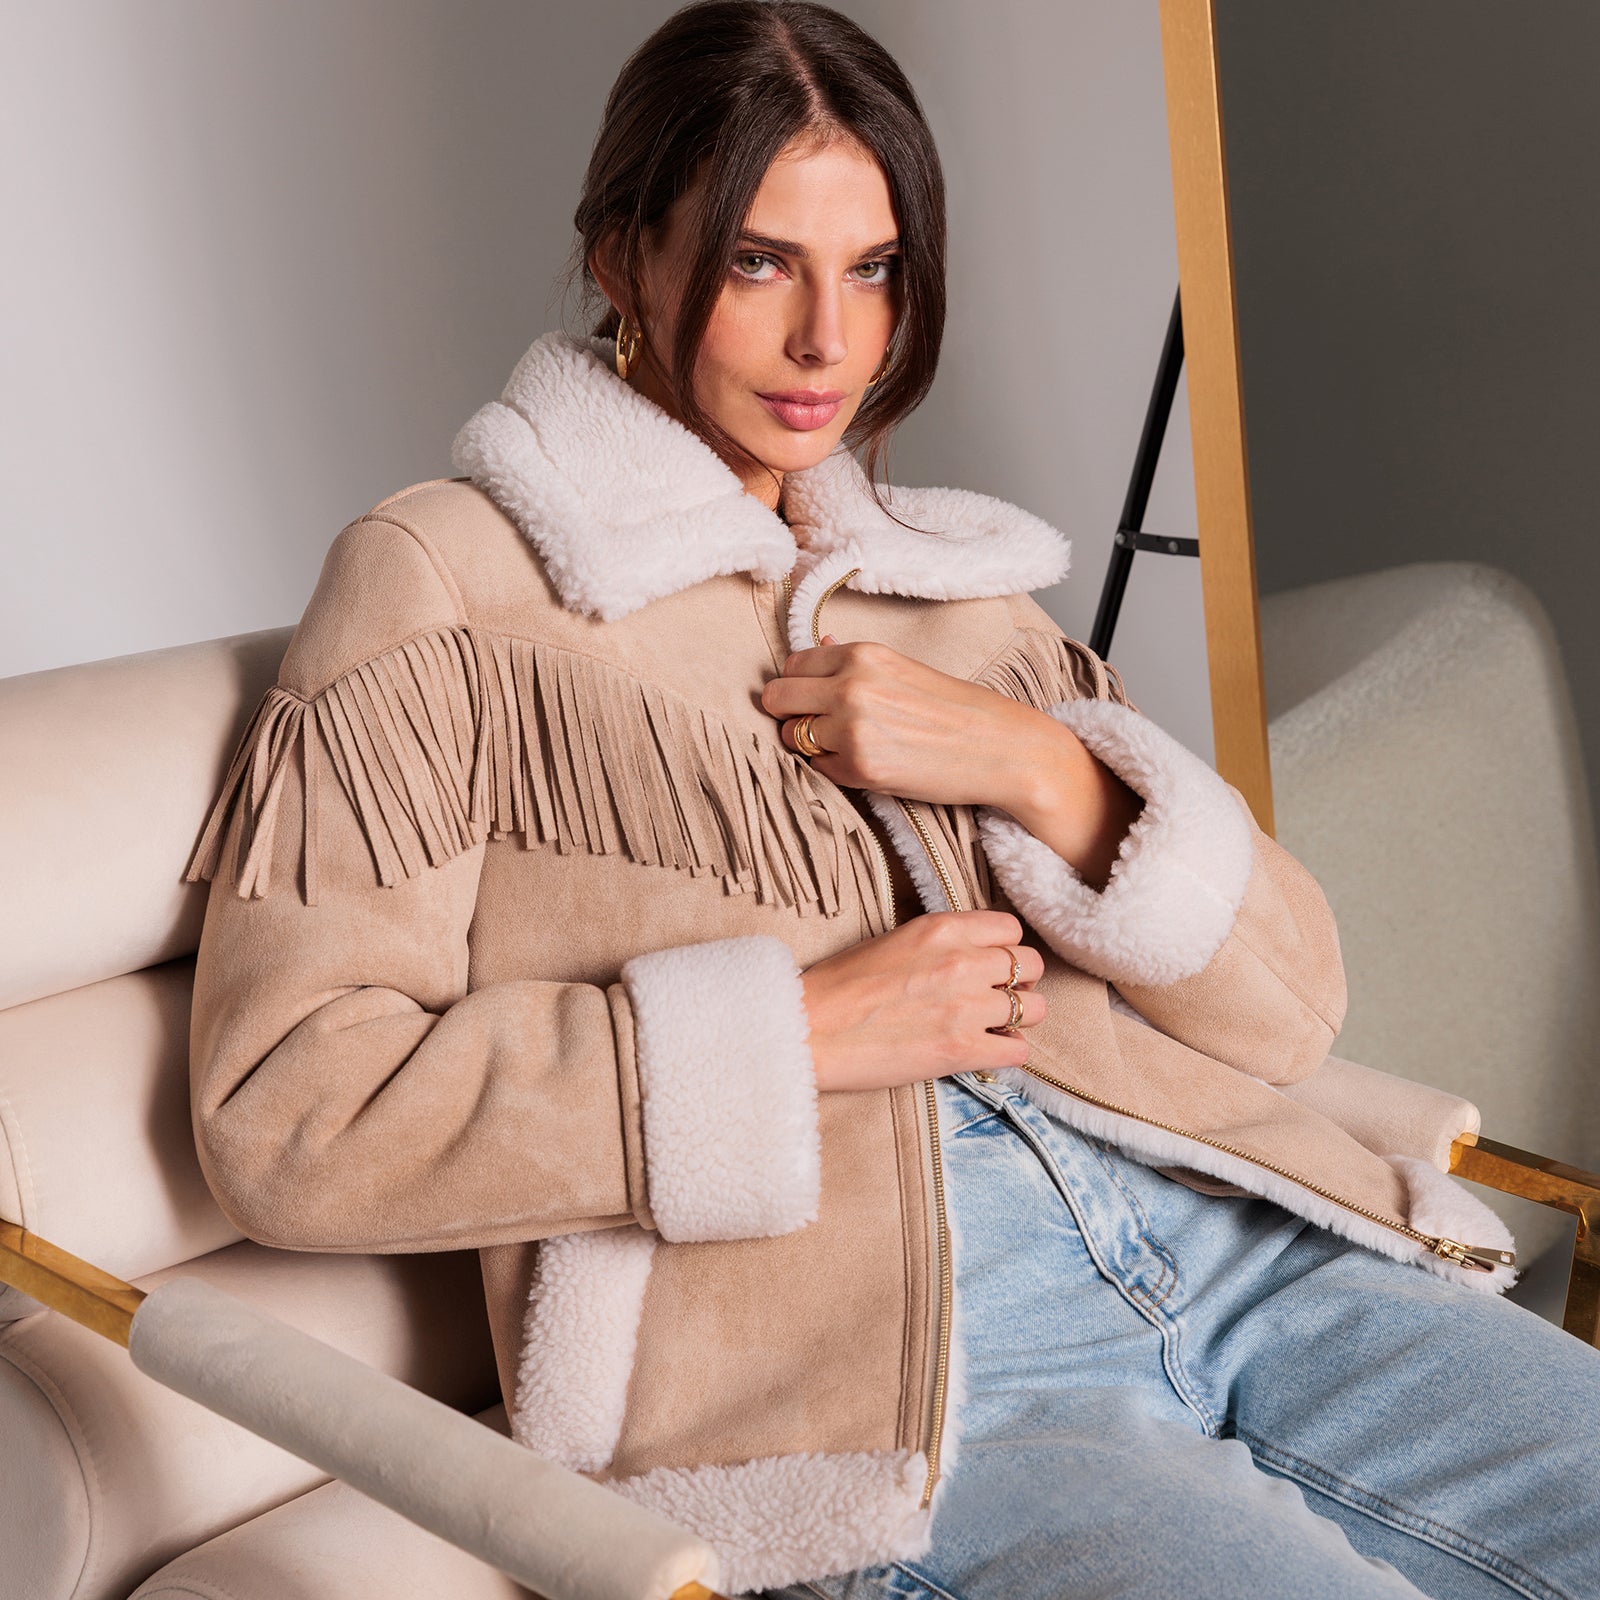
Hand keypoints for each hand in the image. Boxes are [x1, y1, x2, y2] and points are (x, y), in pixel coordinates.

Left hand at [762, 634, 1044, 810]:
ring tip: (850, 746)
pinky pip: (818, 769)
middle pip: (776, 698)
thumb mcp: (903, 670)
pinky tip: (870, 764)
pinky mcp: (860, 767)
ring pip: (791, 736)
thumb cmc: (956, 710)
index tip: (815, 697)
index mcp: (863, 654)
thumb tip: (817, 646)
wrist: (1000, 749)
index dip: (800, 685)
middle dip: (790, 713)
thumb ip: (854, 662)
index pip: (791, 664)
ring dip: (811, 744)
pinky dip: (836, 770)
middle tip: (818, 725)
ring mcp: (852, 728)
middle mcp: (851, 686)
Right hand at [800, 910, 1045, 1092]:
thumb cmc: (839, 986)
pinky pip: (1019, 1051)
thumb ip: (941, 943)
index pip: (1011, 929)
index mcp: (943, 929)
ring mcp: (966, 1007)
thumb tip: (973, 955)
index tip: (992, 965)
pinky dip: (1008, 1053)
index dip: (1005, 949)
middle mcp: (962, 962)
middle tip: (997, 997)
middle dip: (1019, 982)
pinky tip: (984, 1052)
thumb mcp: (894, 941)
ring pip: (1035, 1009)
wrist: (809, 1030)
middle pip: (1031, 966)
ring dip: (1018, 1019)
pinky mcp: (961, 1050)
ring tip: (992, 1027)